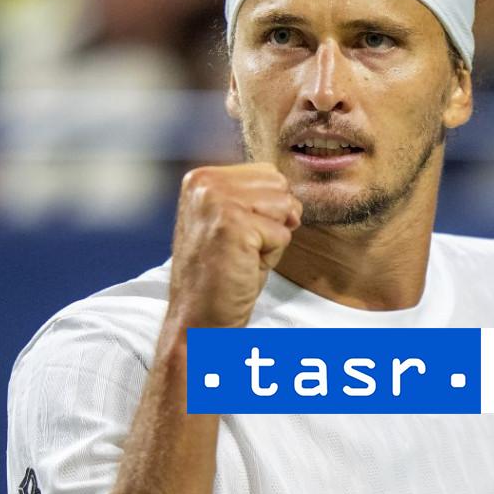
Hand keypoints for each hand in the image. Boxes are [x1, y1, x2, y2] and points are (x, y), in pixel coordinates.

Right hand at [167, 163, 301, 328]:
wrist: (199, 319)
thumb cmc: (221, 275)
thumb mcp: (235, 222)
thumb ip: (258, 198)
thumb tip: (294, 201)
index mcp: (202, 177)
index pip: (268, 174)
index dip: (267, 210)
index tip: (238, 236)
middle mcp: (205, 182)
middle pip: (279, 185)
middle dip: (273, 221)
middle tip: (241, 249)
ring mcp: (217, 201)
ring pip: (284, 207)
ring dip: (272, 238)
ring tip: (242, 257)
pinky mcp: (232, 224)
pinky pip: (282, 234)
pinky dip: (271, 256)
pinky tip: (244, 267)